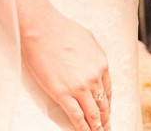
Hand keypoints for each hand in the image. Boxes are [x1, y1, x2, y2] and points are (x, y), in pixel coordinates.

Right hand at [21, 10, 112, 130]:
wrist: (43, 29)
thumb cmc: (62, 30)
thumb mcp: (88, 40)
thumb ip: (94, 57)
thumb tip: (94, 66)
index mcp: (101, 64)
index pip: (108, 90)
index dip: (107, 103)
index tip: (107, 111)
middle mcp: (94, 78)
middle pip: (102, 104)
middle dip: (105, 118)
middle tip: (107, 128)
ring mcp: (79, 87)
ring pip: (92, 113)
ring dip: (96, 126)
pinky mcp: (63, 94)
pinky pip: (76, 116)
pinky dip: (82, 127)